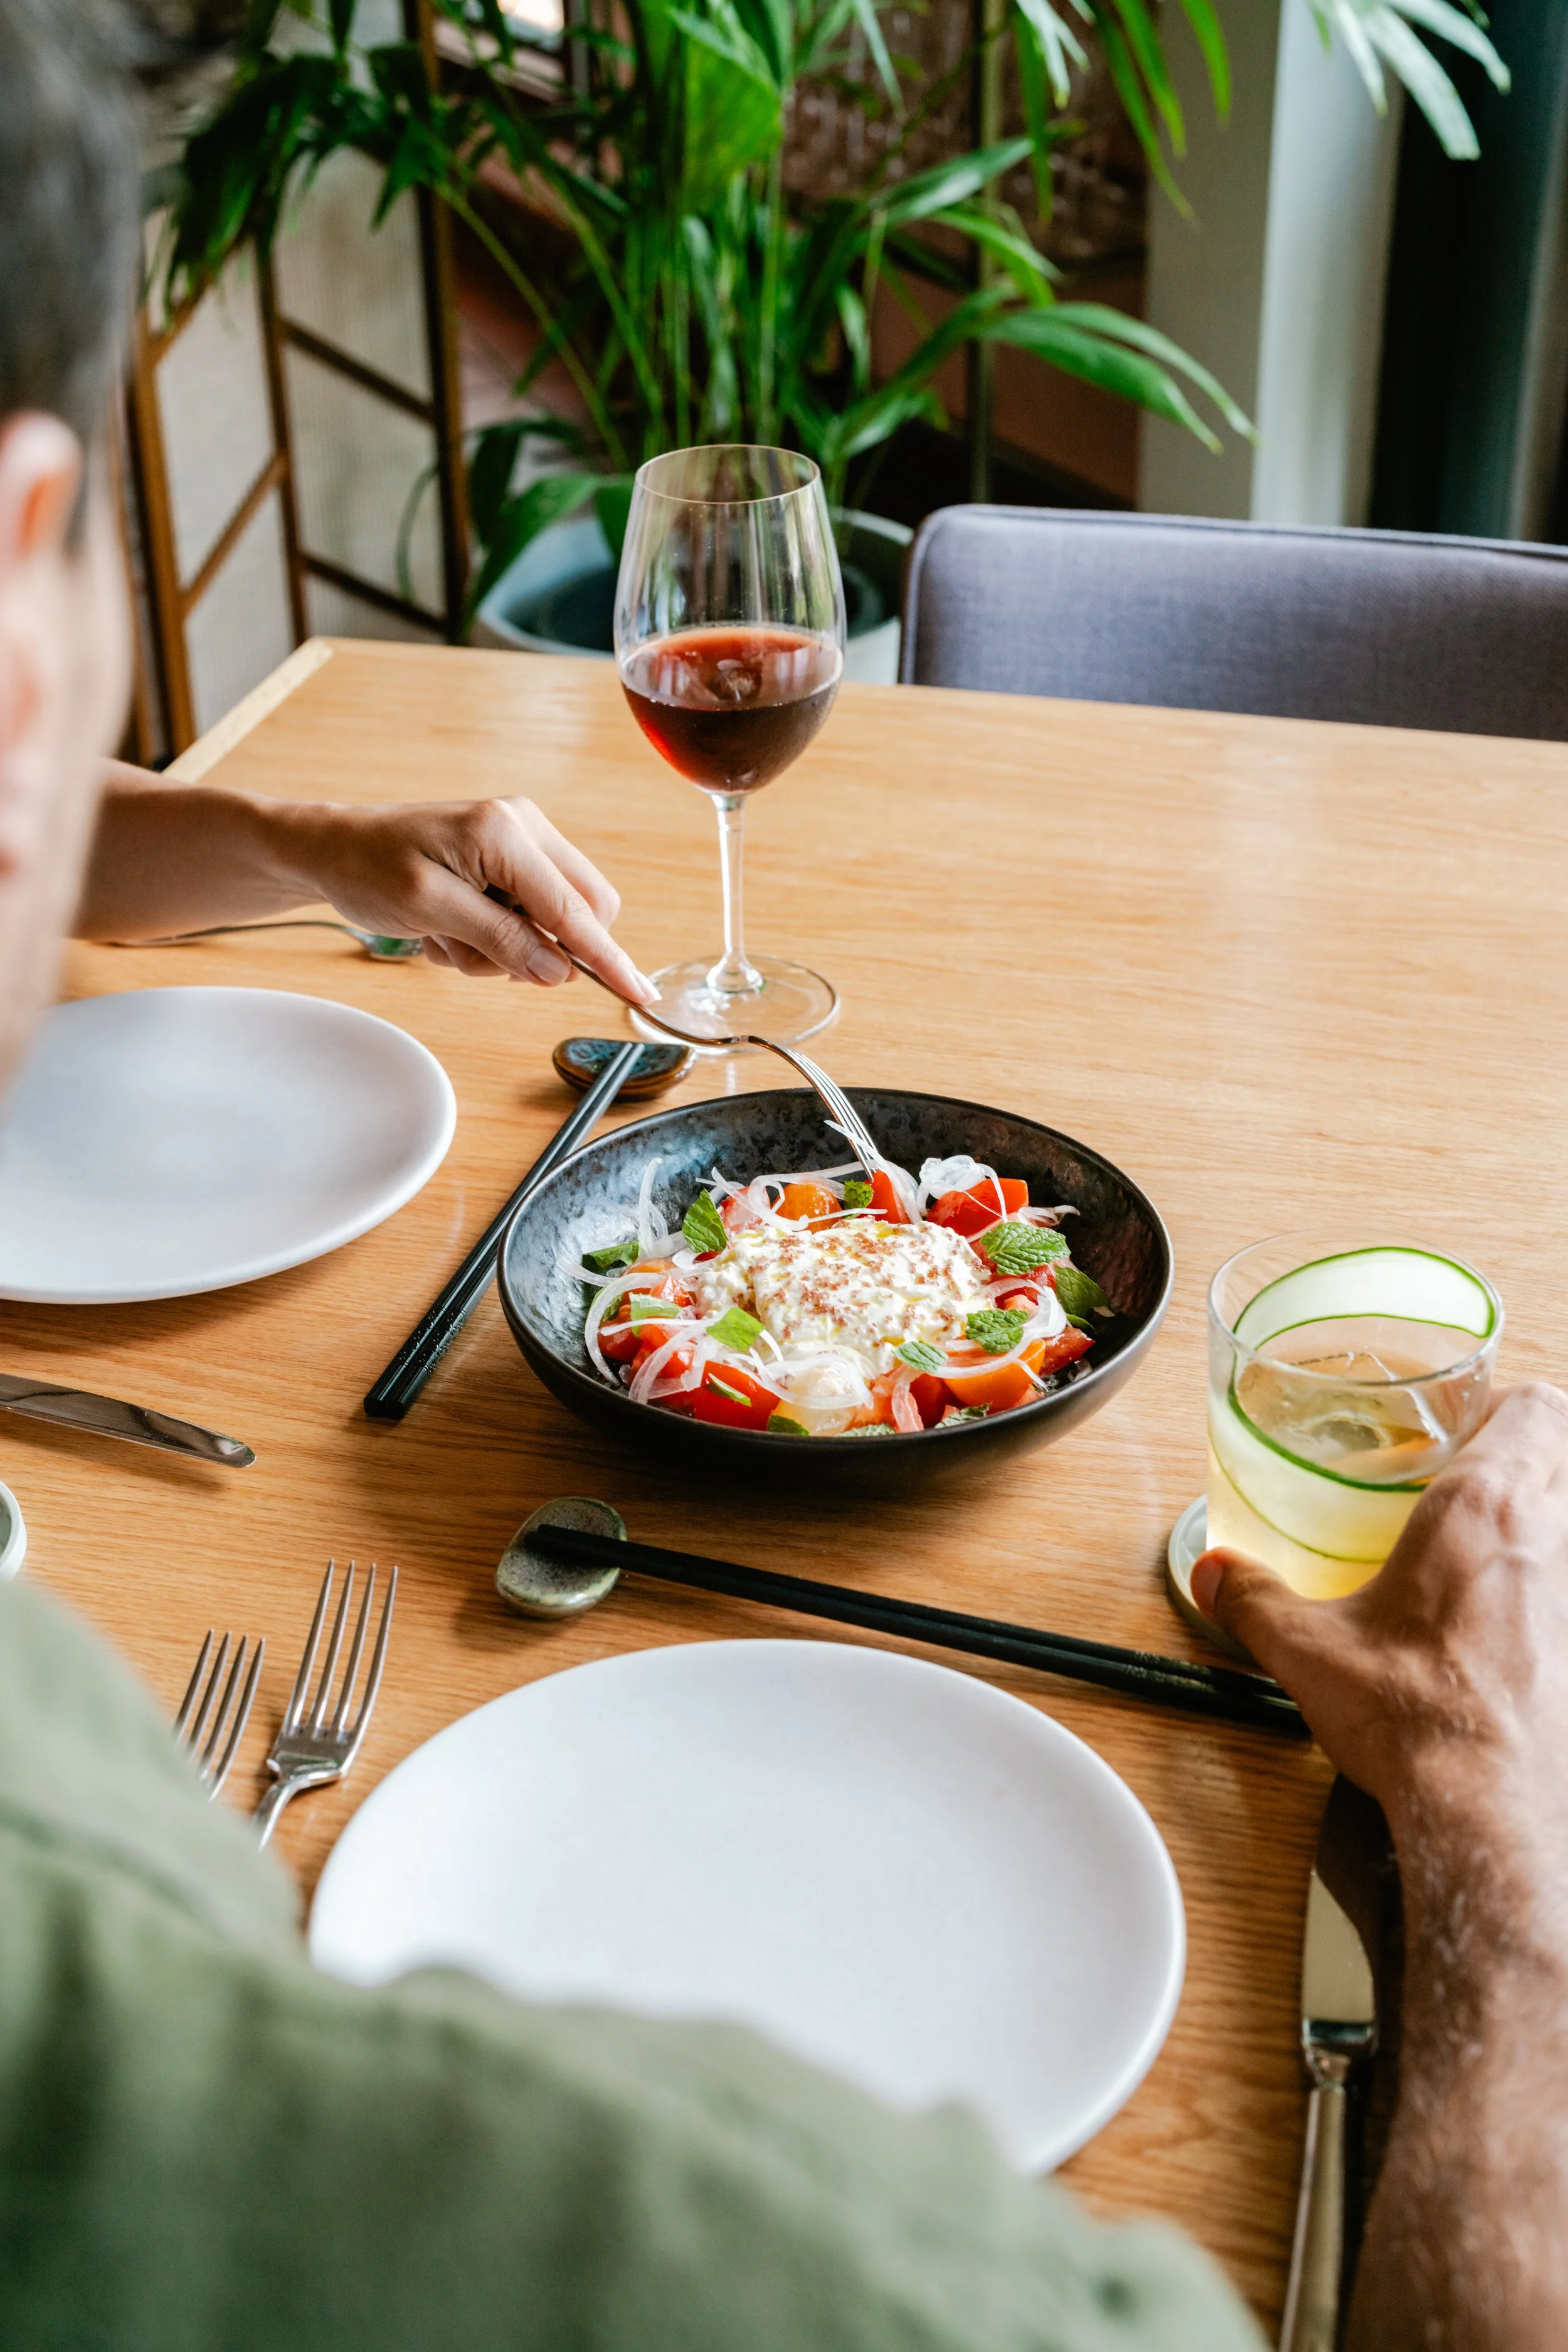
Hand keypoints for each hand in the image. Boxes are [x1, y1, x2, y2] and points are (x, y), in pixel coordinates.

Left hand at [286, 795, 658, 1001]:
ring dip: (503, 948)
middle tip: (472, 952)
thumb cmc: (368, 868)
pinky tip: (451, 927)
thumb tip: (556, 970)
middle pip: (580, 912)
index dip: (607, 958)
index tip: (638, 991)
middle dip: (536, 949)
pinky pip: (530, 917)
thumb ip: (499, 938)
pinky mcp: (510, 859)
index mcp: (506, 833)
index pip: (574, 909)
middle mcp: (524, 828)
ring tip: (448, 935)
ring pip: (553, 923)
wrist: (333, 849)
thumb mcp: (429, 910)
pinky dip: (493, 937)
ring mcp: (520, 841)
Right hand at [1191, 1381, 1567, 1852]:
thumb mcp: (1310, 1650)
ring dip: (1544, 1526)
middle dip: (1534, 1454)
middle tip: (1477, 1482)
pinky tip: (1515, 1628)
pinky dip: (1553, 1594)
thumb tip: (1216, 1575)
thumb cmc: (1419, 1722)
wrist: (1488, 1811)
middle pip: (1566, 1448)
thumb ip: (1254, 1600)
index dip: (1506, 1404)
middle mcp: (1553, 1538)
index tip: (1465, 1426)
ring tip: (1493, 1557)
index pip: (1536, 1405)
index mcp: (1483, 1508)